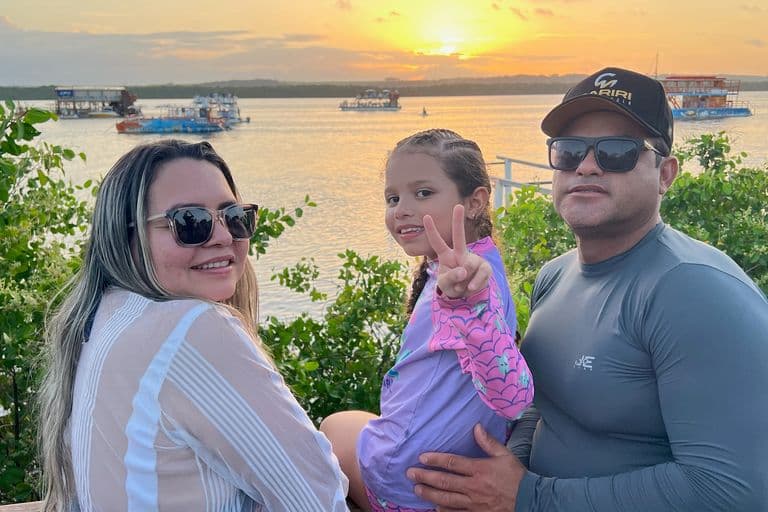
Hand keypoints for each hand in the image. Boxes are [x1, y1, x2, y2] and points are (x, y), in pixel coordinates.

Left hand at [406, 424, 525, 511]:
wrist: (530, 501)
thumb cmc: (516, 477)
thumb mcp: (505, 455)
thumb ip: (488, 442)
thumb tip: (476, 427)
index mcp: (479, 469)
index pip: (452, 463)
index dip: (435, 459)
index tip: (422, 457)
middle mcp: (473, 487)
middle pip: (444, 481)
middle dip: (425, 476)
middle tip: (410, 473)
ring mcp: (474, 503)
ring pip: (446, 499)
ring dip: (429, 494)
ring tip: (416, 488)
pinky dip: (444, 511)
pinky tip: (435, 507)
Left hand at [423, 205, 491, 298]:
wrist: (467, 296)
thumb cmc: (452, 286)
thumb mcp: (445, 285)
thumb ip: (451, 277)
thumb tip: (463, 270)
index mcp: (446, 256)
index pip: (437, 242)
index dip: (432, 230)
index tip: (426, 216)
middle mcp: (460, 254)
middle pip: (459, 236)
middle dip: (458, 221)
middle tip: (458, 205)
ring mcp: (473, 259)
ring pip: (469, 265)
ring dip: (464, 281)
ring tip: (462, 287)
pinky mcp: (485, 267)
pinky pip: (482, 273)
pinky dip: (475, 283)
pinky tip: (471, 288)